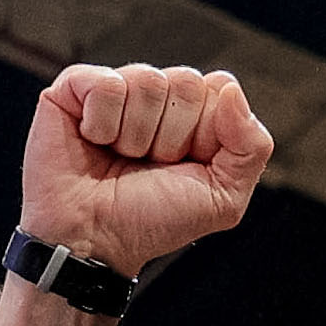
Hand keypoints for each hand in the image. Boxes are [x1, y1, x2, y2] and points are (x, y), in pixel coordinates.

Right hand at [0, 63, 273, 325]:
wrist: (95, 244)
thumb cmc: (151, 222)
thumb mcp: (223, 198)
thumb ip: (252, 146)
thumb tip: (230, 89)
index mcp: (192, 112)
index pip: (219, 87)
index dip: (204, 133)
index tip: (181, 166)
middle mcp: (156, 95)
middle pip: (185, 81)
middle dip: (170, 137)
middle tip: (146, 166)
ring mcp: (115, 88)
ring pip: (146, 81)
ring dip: (134, 137)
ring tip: (118, 159)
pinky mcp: (73, 88)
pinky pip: (105, 84)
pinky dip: (101, 124)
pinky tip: (92, 143)